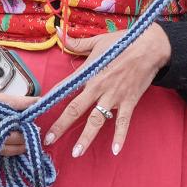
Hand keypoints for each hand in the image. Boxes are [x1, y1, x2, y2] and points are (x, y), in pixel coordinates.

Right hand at [0, 61, 34, 156]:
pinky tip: (9, 151)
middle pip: (9, 131)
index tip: (39, 103)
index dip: (28, 104)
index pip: (11, 103)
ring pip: (0, 146)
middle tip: (36, 127)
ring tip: (28, 143)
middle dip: (25, 131)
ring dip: (16, 146)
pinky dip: (0, 153)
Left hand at [46, 23, 171, 157]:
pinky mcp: (129, 102)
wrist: (150, 46)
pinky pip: (123, 123)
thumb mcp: (98, 41)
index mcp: (89, 72)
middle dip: (61, 125)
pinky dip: (119, 137)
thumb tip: (58, 33)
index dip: (50, 99)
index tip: (37, 111)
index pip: (64, 88)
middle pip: (75, 109)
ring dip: (86, 137)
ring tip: (76, 153)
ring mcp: (114, 96)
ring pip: (96, 120)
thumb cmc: (123, 42)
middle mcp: (98, 87)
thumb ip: (77, 42)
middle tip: (49, 140)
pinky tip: (115, 150)